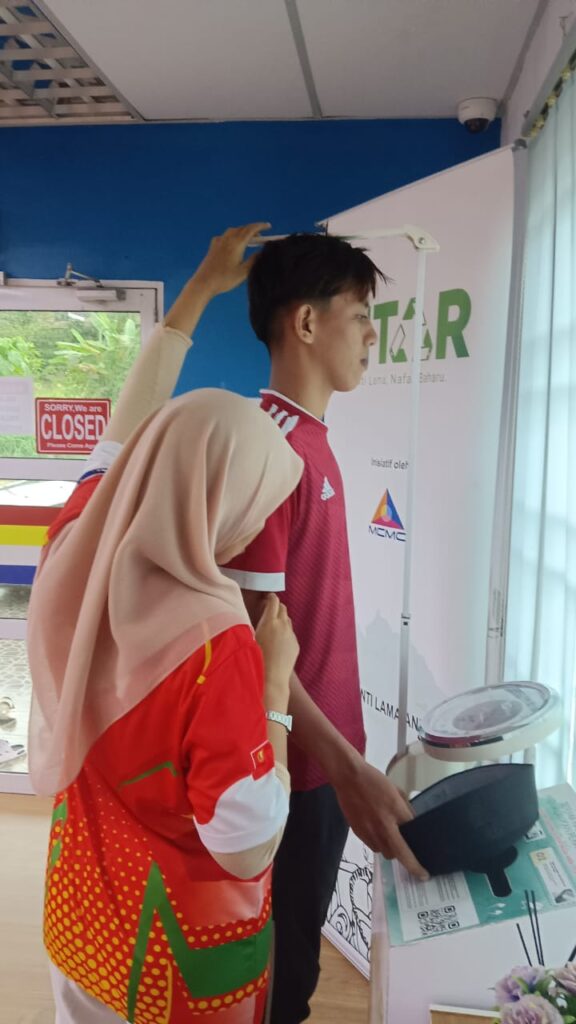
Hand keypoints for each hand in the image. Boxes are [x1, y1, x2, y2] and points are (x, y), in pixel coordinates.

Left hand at [193, 223, 270, 297]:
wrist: (204, 282)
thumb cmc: (224, 279)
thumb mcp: (243, 272)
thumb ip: (253, 261)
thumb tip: (260, 253)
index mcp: (236, 244)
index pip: (251, 230)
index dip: (261, 226)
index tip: (268, 226)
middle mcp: (227, 239)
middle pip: (243, 228)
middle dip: (253, 229)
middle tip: (262, 234)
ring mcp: (219, 242)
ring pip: (234, 230)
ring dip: (243, 231)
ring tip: (249, 239)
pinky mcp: (213, 246)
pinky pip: (225, 236)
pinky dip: (232, 235)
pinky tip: (233, 242)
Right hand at [255, 594, 298, 698]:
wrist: (271, 678)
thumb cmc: (255, 659)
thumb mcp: (250, 638)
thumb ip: (253, 625)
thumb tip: (252, 617)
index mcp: (269, 622)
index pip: (273, 602)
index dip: (270, 598)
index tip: (267, 598)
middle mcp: (283, 626)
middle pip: (283, 608)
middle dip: (276, 607)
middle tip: (269, 609)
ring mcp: (291, 635)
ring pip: (288, 621)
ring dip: (281, 620)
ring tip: (273, 626)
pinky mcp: (296, 645)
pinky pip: (290, 634)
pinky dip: (285, 633)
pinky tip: (278, 642)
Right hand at [334, 759, 428, 879]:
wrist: (348, 777)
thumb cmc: (375, 780)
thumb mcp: (397, 791)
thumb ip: (406, 810)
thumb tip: (412, 824)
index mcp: (396, 812)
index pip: (410, 845)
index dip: (417, 863)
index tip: (424, 875)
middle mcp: (383, 826)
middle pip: (397, 854)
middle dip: (403, 857)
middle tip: (407, 853)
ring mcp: (368, 831)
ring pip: (383, 852)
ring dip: (390, 849)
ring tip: (389, 836)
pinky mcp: (358, 832)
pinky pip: (371, 845)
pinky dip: (377, 842)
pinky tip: (376, 829)